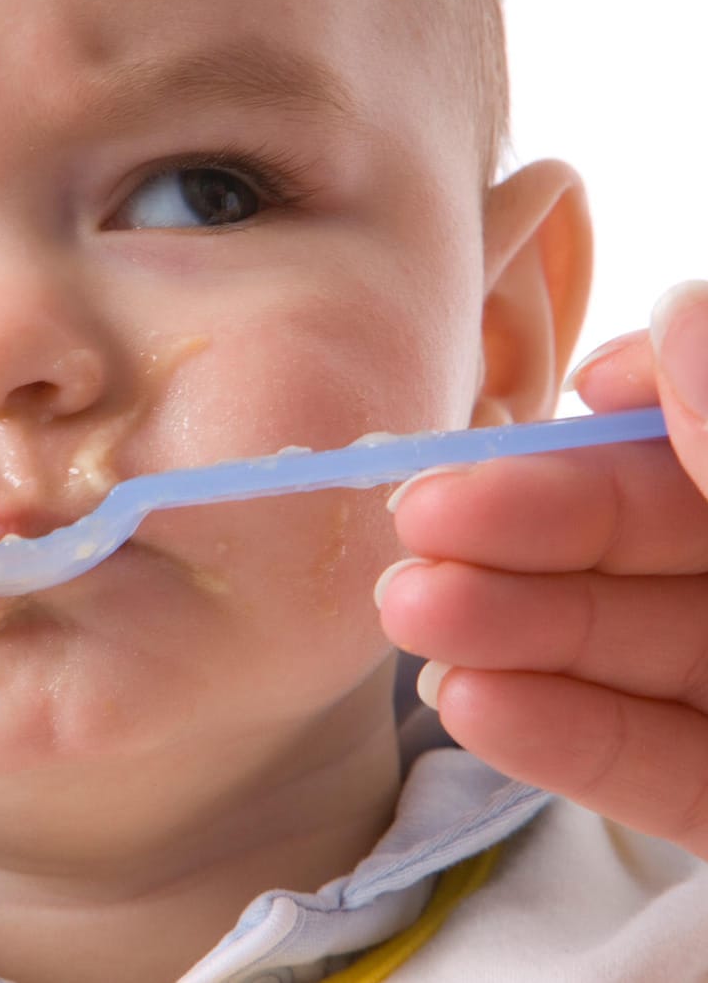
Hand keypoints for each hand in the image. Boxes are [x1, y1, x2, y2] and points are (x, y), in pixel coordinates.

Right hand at [378, 280, 707, 859]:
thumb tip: (670, 320)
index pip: (705, 448)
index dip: (625, 424)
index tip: (557, 397)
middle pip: (650, 551)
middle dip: (528, 534)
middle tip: (417, 523)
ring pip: (635, 656)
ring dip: (513, 634)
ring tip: (412, 616)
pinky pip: (659, 770)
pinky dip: (566, 741)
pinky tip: (475, 707)